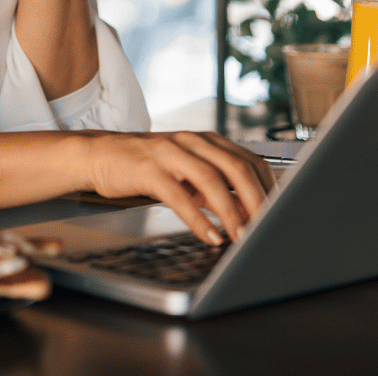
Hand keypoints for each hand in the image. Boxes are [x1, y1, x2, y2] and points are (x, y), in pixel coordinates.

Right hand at [78, 132, 274, 244]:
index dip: (268, 188)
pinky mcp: (148, 169)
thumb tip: (247, 213)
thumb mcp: (185, 172)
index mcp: (206, 140)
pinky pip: (179, 195)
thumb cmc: (145, 166)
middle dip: (257, 201)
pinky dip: (198, 219)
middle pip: (236, 168)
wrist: (98, 155)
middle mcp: (192, 141)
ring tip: (242, 237)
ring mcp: (169, 153)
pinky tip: (210, 237)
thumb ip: (214, 186)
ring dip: (231, 212)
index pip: (250, 160)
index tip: (279, 214)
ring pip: (211, 180)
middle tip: (267, 229)